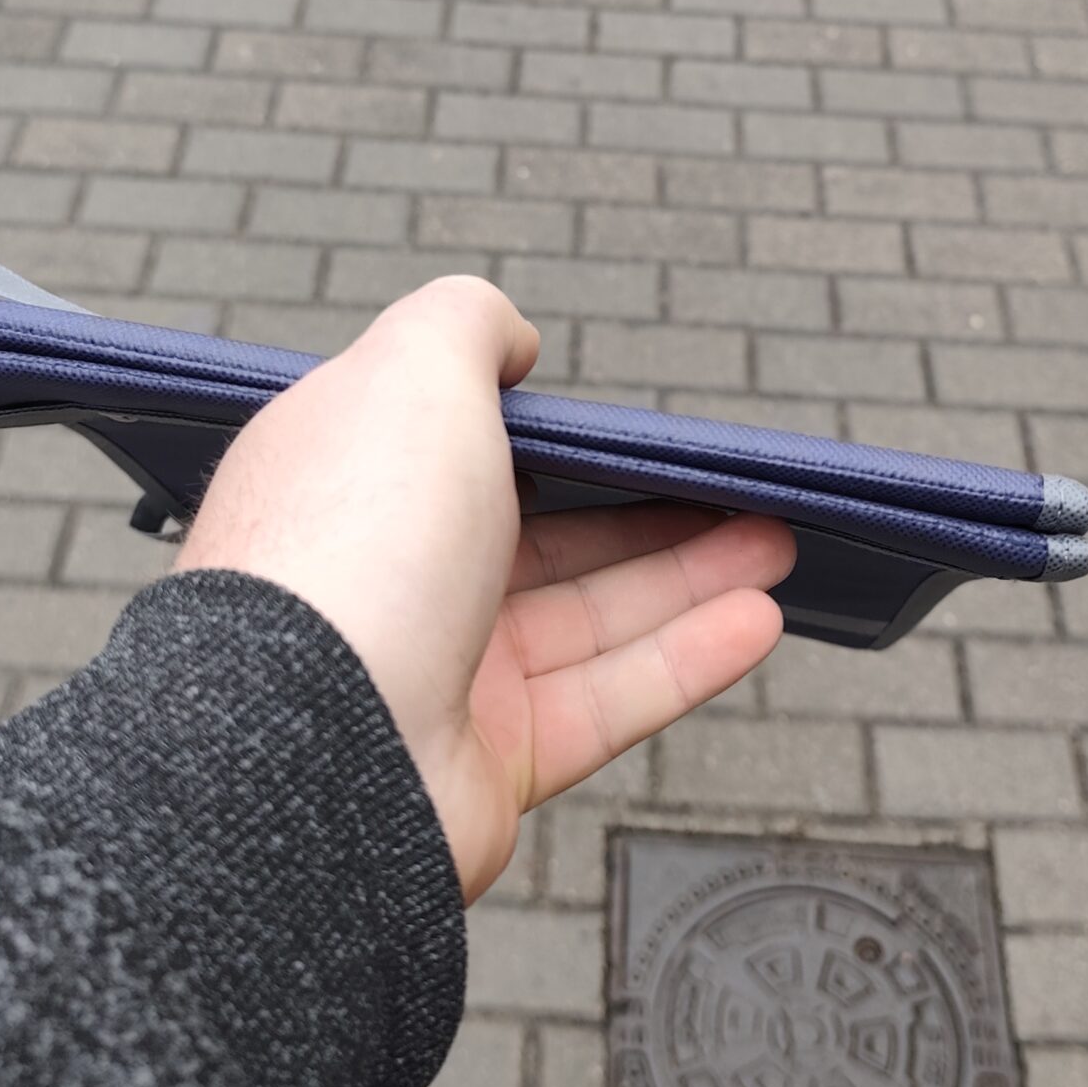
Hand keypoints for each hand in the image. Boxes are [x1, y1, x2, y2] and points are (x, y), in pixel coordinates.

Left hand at [175, 276, 792, 898]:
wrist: (309, 746)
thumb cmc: (349, 547)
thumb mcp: (413, 370)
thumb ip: (467, 323)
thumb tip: (510, 339)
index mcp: (351, 480)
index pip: (456, 444)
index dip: (550, 433)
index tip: (630, 425)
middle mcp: (386, 575)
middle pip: (541, 535)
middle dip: (650, 510)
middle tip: (740, 492)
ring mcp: (435, 673)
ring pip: (587, 618)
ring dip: (690, 578)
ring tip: (778, 544)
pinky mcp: (485, 762)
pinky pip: (604, 701)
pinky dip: (685, 660)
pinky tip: (753, 620)